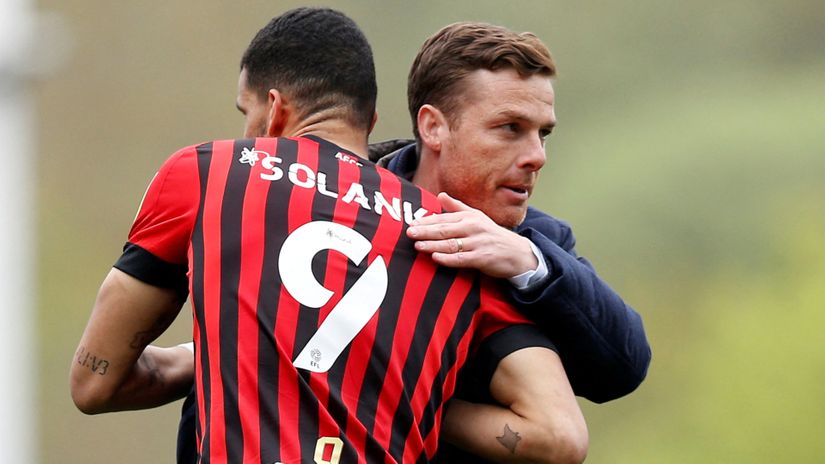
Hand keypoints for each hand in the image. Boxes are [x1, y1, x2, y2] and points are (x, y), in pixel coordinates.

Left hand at [406, 192, 537, 278]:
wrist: (517, 252)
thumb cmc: (492, 234)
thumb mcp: (477, 217)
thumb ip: (457, 207)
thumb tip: (441, 195)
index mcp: (470, 217)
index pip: (444, 218)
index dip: (427, 221)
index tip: (411, 222)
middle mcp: (473, 228)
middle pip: (445, 230)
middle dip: (426, 231)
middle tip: (409, 232)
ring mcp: (478, 244)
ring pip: (451, 244)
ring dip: (433, 245)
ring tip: (417, 245)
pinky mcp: (482, 259)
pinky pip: (462, 259)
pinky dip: (448, 259)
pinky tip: (436, 257)